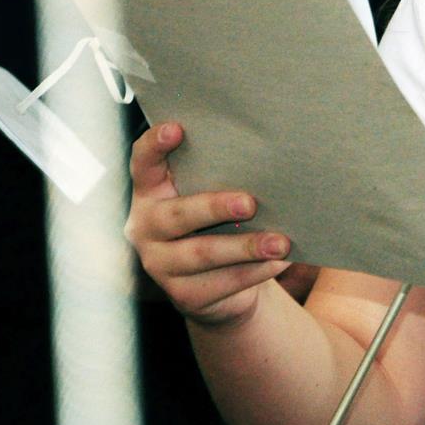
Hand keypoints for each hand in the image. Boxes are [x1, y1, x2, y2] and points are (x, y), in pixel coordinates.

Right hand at [124, 122, 292, 327]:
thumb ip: (222, 177)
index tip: (176, 129)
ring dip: (246, 247)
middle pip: (177, 215)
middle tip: (250, 203)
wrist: (221, 283)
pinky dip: (255, 271)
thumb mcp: (214, 196)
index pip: (143, 165)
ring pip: (203, 254)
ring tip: (280, 242)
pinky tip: (278, 262)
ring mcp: (160, 265)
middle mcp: (145, 228)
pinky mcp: (184, 296)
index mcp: (151, 193)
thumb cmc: (220, 222)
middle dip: (214, 208)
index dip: (154, 146)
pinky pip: (223, 282)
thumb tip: (269, 156)